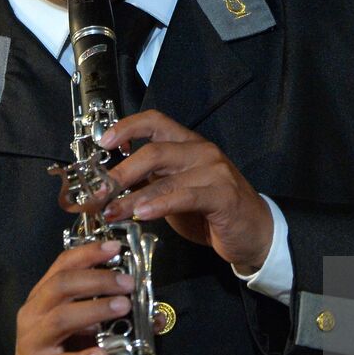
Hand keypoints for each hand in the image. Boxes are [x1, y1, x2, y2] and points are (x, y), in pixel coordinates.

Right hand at [3, 240, 135, 354]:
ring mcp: (34, 343)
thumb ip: (107, 314)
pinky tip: (104, 354)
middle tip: (128, 283)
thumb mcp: (80, 329)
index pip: (62, 265)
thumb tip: (153, 311)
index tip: (116, 248)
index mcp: (42, 297)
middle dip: (98, 279)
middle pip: (62, 286)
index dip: (89, 253)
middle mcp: (34, 314)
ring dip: (96, 309)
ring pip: (61, 318)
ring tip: (124, 307)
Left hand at [96, 111, 272, 274]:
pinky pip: (185, 196)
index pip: (155, 121)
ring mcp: (214, 171)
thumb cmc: (212, 212)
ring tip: (111, 212)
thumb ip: (150, 182)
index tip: (103, 143)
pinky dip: (159, 204)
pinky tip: (142, 214)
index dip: (127, 127)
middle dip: (120, 172)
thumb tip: (110, 183)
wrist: (255, 233)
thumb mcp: (175, 191)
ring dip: (132, 195)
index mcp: (188, 144)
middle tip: (98, 194)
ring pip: (164, 175)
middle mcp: (201, 151)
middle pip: (154, 150)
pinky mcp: (223, 195)